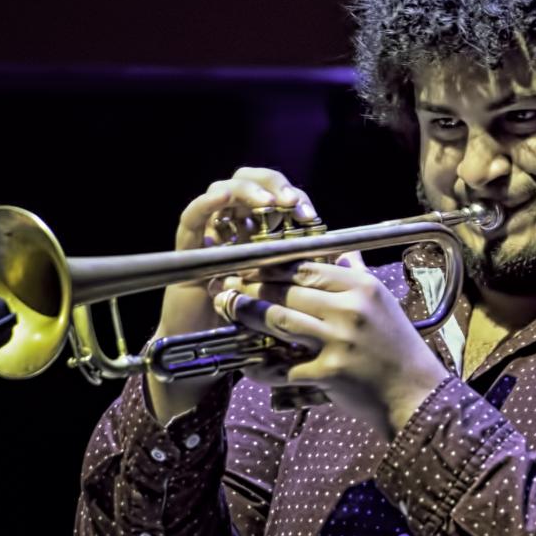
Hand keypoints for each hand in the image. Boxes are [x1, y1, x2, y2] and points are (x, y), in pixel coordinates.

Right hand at [148, 168, 318, 422]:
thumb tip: (349, 255)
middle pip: (251, 183)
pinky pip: (192, 218)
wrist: (210, 352)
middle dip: (274, 187)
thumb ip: (310, 274)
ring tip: (268, 202)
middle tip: (292, 203)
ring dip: (248, 191)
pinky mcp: (187, 248)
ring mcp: (210, 233)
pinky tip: (224, 198)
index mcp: (262, 233)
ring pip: (224, 190)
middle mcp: (236, 227)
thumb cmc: (252, 325)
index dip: (296, 200)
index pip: (278, 199)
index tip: (312, 218)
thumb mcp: (288, 296)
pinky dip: (207, 204)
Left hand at [217, 253, 448, 436]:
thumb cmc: (399, 348)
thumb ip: (359, 276)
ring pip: (280, 321)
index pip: (305, 269)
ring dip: (248, 316)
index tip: (247, 268)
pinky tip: (248, 364)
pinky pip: (286, 367)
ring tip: (229, 310)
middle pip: (287, 292)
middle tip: (227, 288)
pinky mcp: (329, 373)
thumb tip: (344, 254)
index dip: (270, 268)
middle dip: (251, 289)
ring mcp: (339, 341)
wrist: (417, 393)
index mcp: (361, 287)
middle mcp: (350, 309)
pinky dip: (264, 367)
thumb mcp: (384, 303)